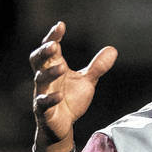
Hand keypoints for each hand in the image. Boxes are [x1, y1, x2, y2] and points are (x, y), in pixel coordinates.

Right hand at [29, 21, 117, 151]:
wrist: (64, 126)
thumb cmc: (71, 99)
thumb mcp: (87, 81)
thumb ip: (97, 66)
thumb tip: (113, 49)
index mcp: (54, 67)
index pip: (50, 48)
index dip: (53, 36)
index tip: (61, 25)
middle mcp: (45, 78)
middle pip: (37, 60)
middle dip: (44, 51)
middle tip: (54, 45)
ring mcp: (42, 93)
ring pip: (39, 79)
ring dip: (49, 73)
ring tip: (62, 68)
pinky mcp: (42, 110)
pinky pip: (42, 103)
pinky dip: (50, 99)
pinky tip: (60, 95)